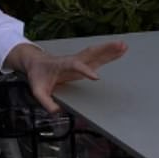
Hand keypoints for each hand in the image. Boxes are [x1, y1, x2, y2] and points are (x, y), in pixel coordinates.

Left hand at [5, 41, 127, 112]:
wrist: (34, 62)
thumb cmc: (37, 75)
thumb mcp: (37, 90)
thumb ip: (46, 101)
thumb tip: (57, 111)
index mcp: (61, 65)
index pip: (74, 66)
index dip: (85, 71)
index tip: (96, 78)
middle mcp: (72, 60)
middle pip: (89, 53)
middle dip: (104, 50)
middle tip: (119, 46)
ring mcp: (78, 61)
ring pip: (95, 53)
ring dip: (109, 49)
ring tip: (124, 45)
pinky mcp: (82, 63)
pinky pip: (97, 57)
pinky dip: (109, 53)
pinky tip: (120, 50)